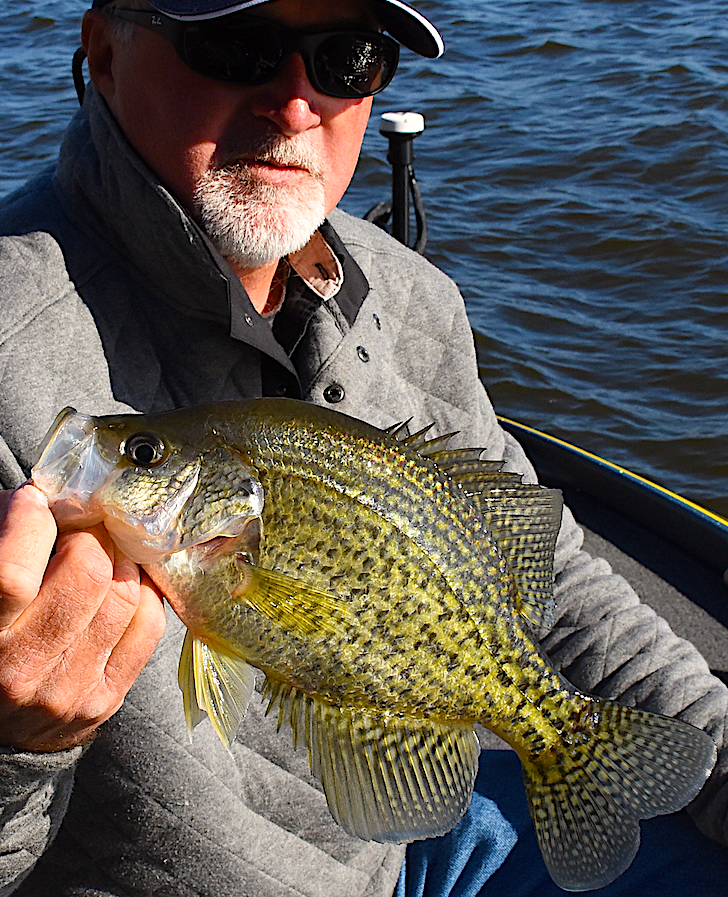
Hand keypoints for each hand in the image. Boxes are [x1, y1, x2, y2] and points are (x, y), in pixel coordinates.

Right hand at [0, 483, 165, 750]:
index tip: (34, 501)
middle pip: (86, 573)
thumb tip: (32, 498)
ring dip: (120, 557)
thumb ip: (0, 548)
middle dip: (89, 533)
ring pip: (124, 594)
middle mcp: (24, 669)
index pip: (13, 572)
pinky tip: (126, 579)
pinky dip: (143, 591)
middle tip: (81, 522)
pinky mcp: (106, 697)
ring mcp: (71, 688)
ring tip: (104, 547)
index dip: (29, 522)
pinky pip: (148, 626)